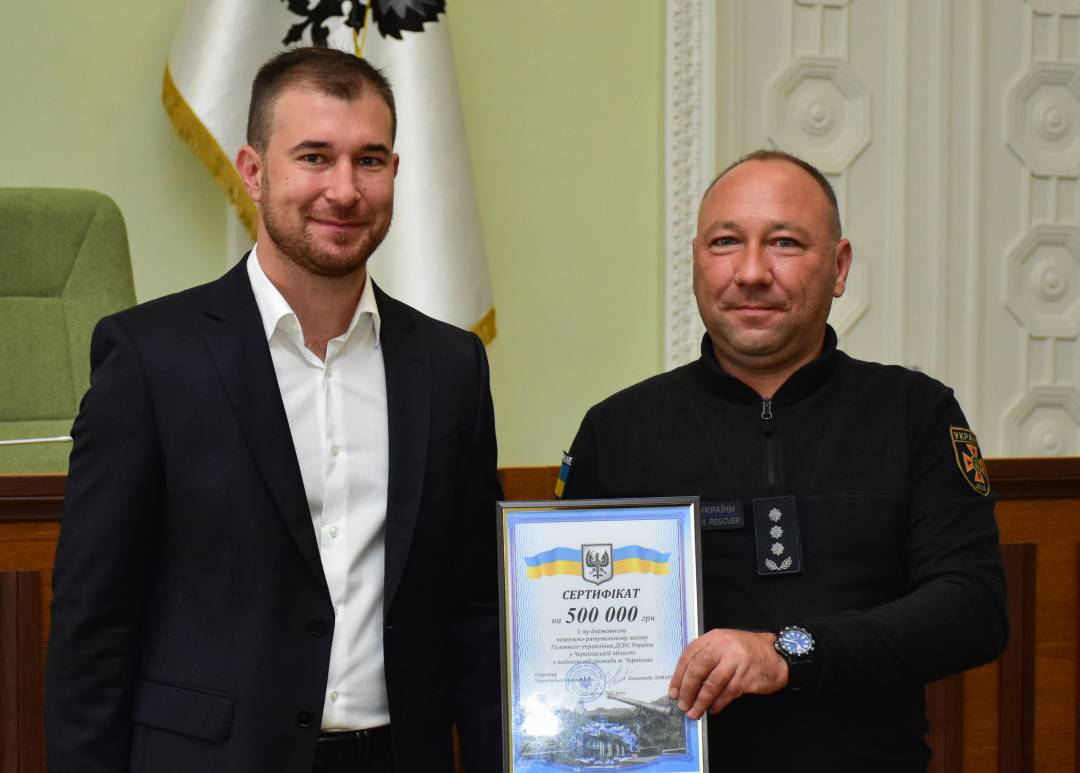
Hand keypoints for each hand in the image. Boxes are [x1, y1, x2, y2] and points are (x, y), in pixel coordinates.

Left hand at [667, 629, 788, 718]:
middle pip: (698, 669)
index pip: (689, 655)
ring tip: (694, 711)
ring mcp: (736, 661)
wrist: (777, 655)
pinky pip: (727, 693)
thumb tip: (686, 682)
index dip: (678, 675)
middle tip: (682, 704)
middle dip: (687, 690)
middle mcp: (724, 647)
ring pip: (712, 684)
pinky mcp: (747, 676)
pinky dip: (718, 703)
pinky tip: (713, 709)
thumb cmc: (747, 651)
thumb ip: (706, 656)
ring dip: (700, 701)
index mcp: (714, 637)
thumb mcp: (724, 645)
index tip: (674, 691)